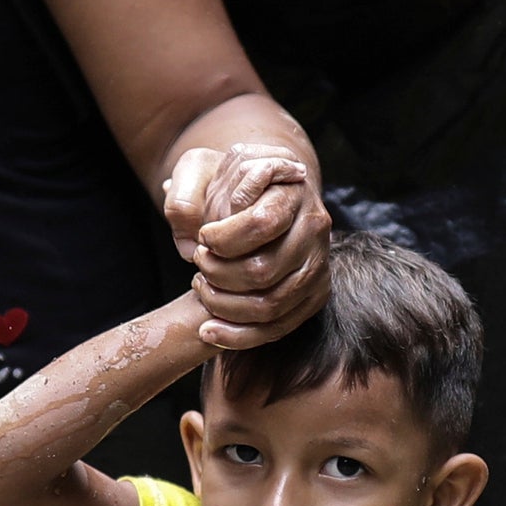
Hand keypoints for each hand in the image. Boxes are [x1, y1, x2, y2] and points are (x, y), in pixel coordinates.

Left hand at [161, 142, 327, 346]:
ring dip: (224, 305)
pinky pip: (278, 328)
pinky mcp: (314, 295)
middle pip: (264, 270)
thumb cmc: (228, 184)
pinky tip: (208, 330)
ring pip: (270, 304)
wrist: (262, 195)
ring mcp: (318, 265)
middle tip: (198, 263)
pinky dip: (239, 336)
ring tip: (200, 287)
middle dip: (218, 274)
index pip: (261, 223)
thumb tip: (192, 228)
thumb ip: (186, 194)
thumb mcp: (202, 169)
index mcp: (294, 191)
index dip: (223, 239)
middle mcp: (315, 228)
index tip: (203, 238)